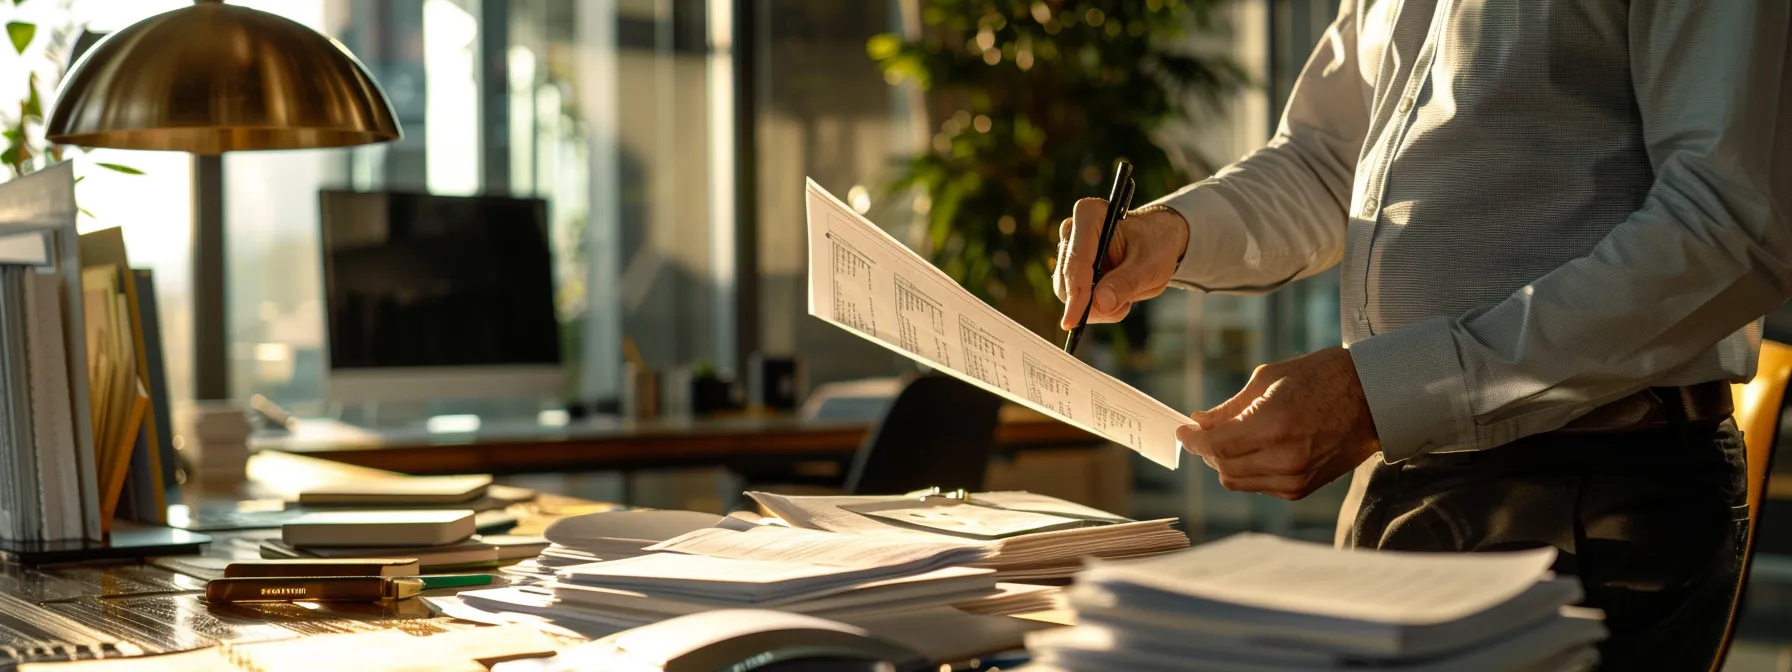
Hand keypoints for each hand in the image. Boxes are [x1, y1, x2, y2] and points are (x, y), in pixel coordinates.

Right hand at [1054, 199, 1189, 328]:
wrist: (1158, 241)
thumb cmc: (1156, 245)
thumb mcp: (1151, 266)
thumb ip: (1126, 283)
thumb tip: (1099, 304)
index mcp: (1089, 215)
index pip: (1076, 262)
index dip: (1075, 294)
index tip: (1073, 322)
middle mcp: (1071, 230)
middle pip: (1066, 280)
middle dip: (1090, 303)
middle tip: (1124, 305)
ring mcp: (1067, 250)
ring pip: (1067, 293)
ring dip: (1095, 307)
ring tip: (1125, 297)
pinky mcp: (1068, 268)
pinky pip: (1073, 298)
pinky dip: (1095, 306)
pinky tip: (1115, 296)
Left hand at [1177, 347, 1379, 499]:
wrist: (1373, 398)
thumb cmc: (1322, 378)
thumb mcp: (1269, 379)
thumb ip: (1230, 407)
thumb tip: (1200, 421)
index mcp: (1272, 426)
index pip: (1214, 445)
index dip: (1193, 440)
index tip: (1184, 431)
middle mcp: (1283, 458)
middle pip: (1222, 466)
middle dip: (1207, 450)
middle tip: (1204, 432)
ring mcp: (1294, 477)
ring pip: (1237, 481)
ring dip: (1225, 462)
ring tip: (1229, 440)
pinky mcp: (1302, 488)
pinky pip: (1259, 486)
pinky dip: (1247, 471)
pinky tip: (1254, 450)